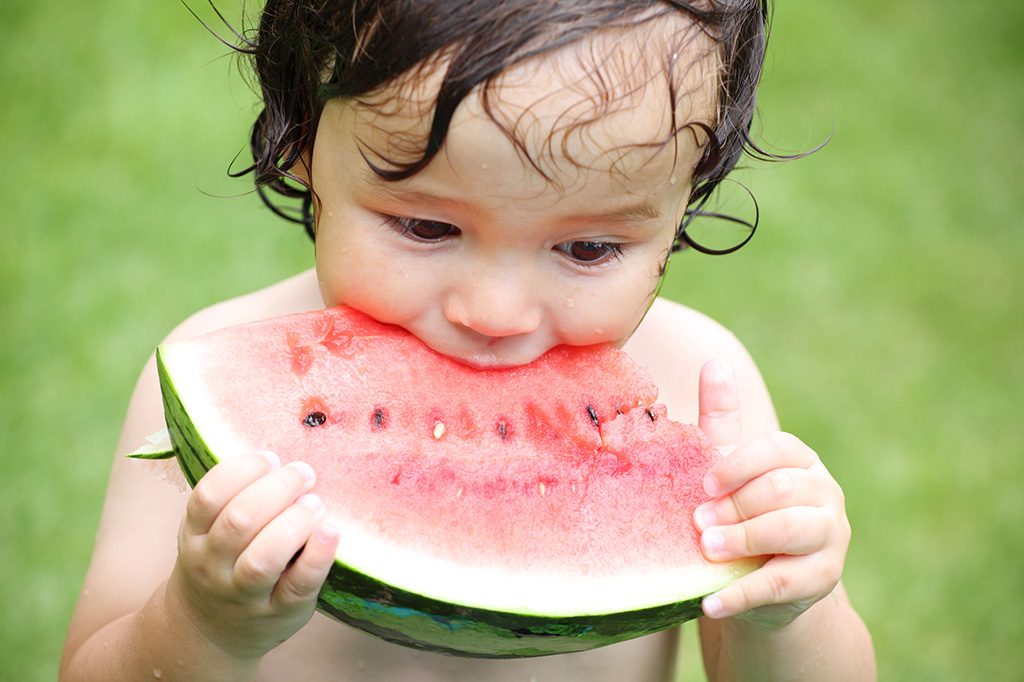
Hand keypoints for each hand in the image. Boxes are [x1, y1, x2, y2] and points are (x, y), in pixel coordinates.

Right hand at [167, 452, 339, 660]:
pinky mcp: (279, 613)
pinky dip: (318, 557)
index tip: (271, 459)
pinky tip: (331, 532)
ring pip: (263, 558)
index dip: (242, 470)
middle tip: (304, 473)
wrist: (208, 633)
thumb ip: (235, 498)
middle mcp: (213, 566)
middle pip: (239, 521)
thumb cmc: (221, 564)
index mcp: (194, 536)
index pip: (208, 496)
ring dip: (294, 523)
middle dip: (277, 489)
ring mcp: (244, 594)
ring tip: (315, 504)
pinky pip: (298, 585)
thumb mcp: (208, 532)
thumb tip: (283, 458)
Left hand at [694, 360, 850, 627]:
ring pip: (792, 531)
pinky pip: (782, 584)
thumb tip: (714, 362)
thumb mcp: (729, 467)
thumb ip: (721, 419)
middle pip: (782, 491)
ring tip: (707, 551)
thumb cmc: (742, 509)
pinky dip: (742, 594)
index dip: (739, 465)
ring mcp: (830, 537)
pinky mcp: (823, 579)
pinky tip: (710, 602)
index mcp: (799, 459)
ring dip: (745, 541)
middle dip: (737, 506)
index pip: (776, 450)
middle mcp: (823, 493)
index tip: (704, 483)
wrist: (764, 579)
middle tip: (697, 523)